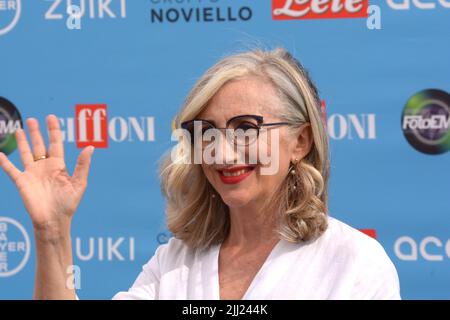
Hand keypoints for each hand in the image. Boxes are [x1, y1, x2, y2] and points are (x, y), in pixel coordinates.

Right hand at [0, 115, 93, 234]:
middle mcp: (45, 167)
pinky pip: (10, 169)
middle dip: (36, 132)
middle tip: (33, 119)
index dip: (53, 130)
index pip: (56, 143)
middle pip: (40, 145)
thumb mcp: (79, 183)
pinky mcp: (22, 181)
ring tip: (19, 128)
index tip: (51, 117)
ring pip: (26, 153)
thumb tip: (90, 147)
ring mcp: (32, 173)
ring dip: (22, 141)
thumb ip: (83, 165)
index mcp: (59, 165)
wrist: (53, 220)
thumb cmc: (68, 203)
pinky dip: (4, 161)